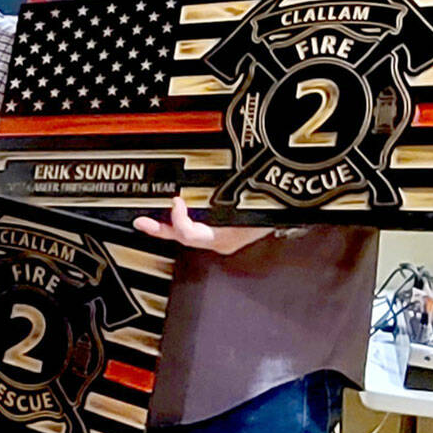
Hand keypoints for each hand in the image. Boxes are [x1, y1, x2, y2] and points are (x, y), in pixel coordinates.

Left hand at [133, 196, 270, 255]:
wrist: (291, 213)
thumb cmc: (274, 207)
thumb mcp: (254, 204)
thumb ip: (231, 198)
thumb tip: (206, 190)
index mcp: (226, 238)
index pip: (192, 235)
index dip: (180, 220)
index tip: (176, 201)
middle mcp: (219, 241)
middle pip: (182, 237)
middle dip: (160, 229)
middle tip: (141, 221)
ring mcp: (219, 238)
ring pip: (185, 234)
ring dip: (166, 224)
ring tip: (146, 219)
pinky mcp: (220, 231)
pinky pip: (194, 228)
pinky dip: (180, 220)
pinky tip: (170, 212)